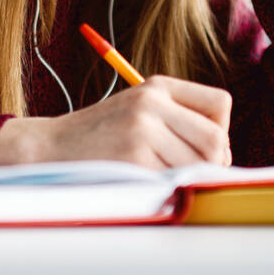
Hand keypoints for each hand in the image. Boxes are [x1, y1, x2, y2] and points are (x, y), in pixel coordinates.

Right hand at [0, 75, 231, 168]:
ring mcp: (142, 129)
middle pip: (216, 139)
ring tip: (160, 176)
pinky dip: (167, 188)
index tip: (201, 146)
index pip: (220, 104)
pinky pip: (174, 180)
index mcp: (157, 86)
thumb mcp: (138, 111)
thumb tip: (224, 153)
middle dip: (211, 163)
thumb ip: (178, 120)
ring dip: (186, 179)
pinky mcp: (134, 157)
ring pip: (198, 164)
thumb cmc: (99, 136)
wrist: (49, 147)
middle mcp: (152, 102)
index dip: (220, 130)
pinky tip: (146, 183)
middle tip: (188, 172)